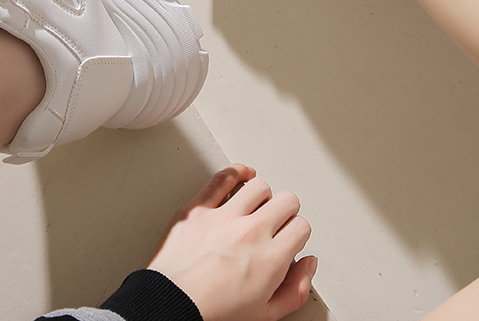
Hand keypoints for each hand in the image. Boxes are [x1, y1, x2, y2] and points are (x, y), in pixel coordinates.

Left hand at [147, 164, 316, 320]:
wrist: (170, 308)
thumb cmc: (212, 315)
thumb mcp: (265, 315)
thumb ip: (295, 290)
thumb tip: (308, 266)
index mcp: (271, 259)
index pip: (301, 226)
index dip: (297, 232)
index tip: (289, 237)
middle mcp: (251, 232)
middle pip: (286, 201)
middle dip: (286, 210)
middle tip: (278, 219)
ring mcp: (224, 216)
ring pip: (258, 186)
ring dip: (262, 195)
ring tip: (257, 205)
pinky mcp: (199, 207)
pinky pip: (223, 177)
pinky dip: (236, 172)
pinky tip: (242, 175)